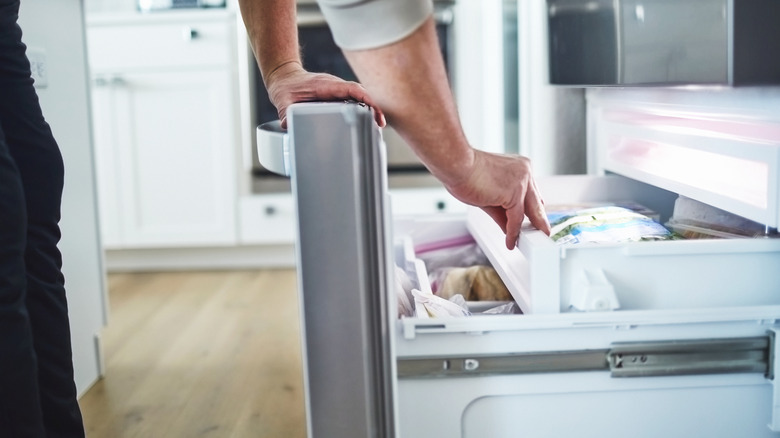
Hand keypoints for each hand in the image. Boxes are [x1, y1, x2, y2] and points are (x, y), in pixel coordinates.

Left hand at [265, 61, 385, 128]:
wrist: (284, 77)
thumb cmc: (286, 87)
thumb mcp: (282, 101)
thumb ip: (286, 114)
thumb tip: (288, 125)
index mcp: (325, 85)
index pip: (351, 89)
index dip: (365, 98)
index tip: (373, 110)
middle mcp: (334, 86)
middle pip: (360, 93)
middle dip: (372, 106)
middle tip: (380, 124)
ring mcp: (337, 90)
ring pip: (359, 97)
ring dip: (369, 108)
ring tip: (377, 125)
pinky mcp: (337, 95)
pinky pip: (353, 100)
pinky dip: (362, 109)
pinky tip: (367, 122)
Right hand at [444, 149, 550, 249]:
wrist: (457, 165)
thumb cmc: (465, 173)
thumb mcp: (488, 194)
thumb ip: (501, 211)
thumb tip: (507, 226)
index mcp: (519, 167)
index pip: (531, 193)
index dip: (532, 209)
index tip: (533, 221)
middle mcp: (524, 172)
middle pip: (536, 202)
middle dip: (538, 220)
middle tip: (541, 233)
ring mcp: (522, 182)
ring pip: (528, 212)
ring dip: (526, 229)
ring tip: (525, 242)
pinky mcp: (514, 193)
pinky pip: (515, 218)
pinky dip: (512, 232)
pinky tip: (510, 240)